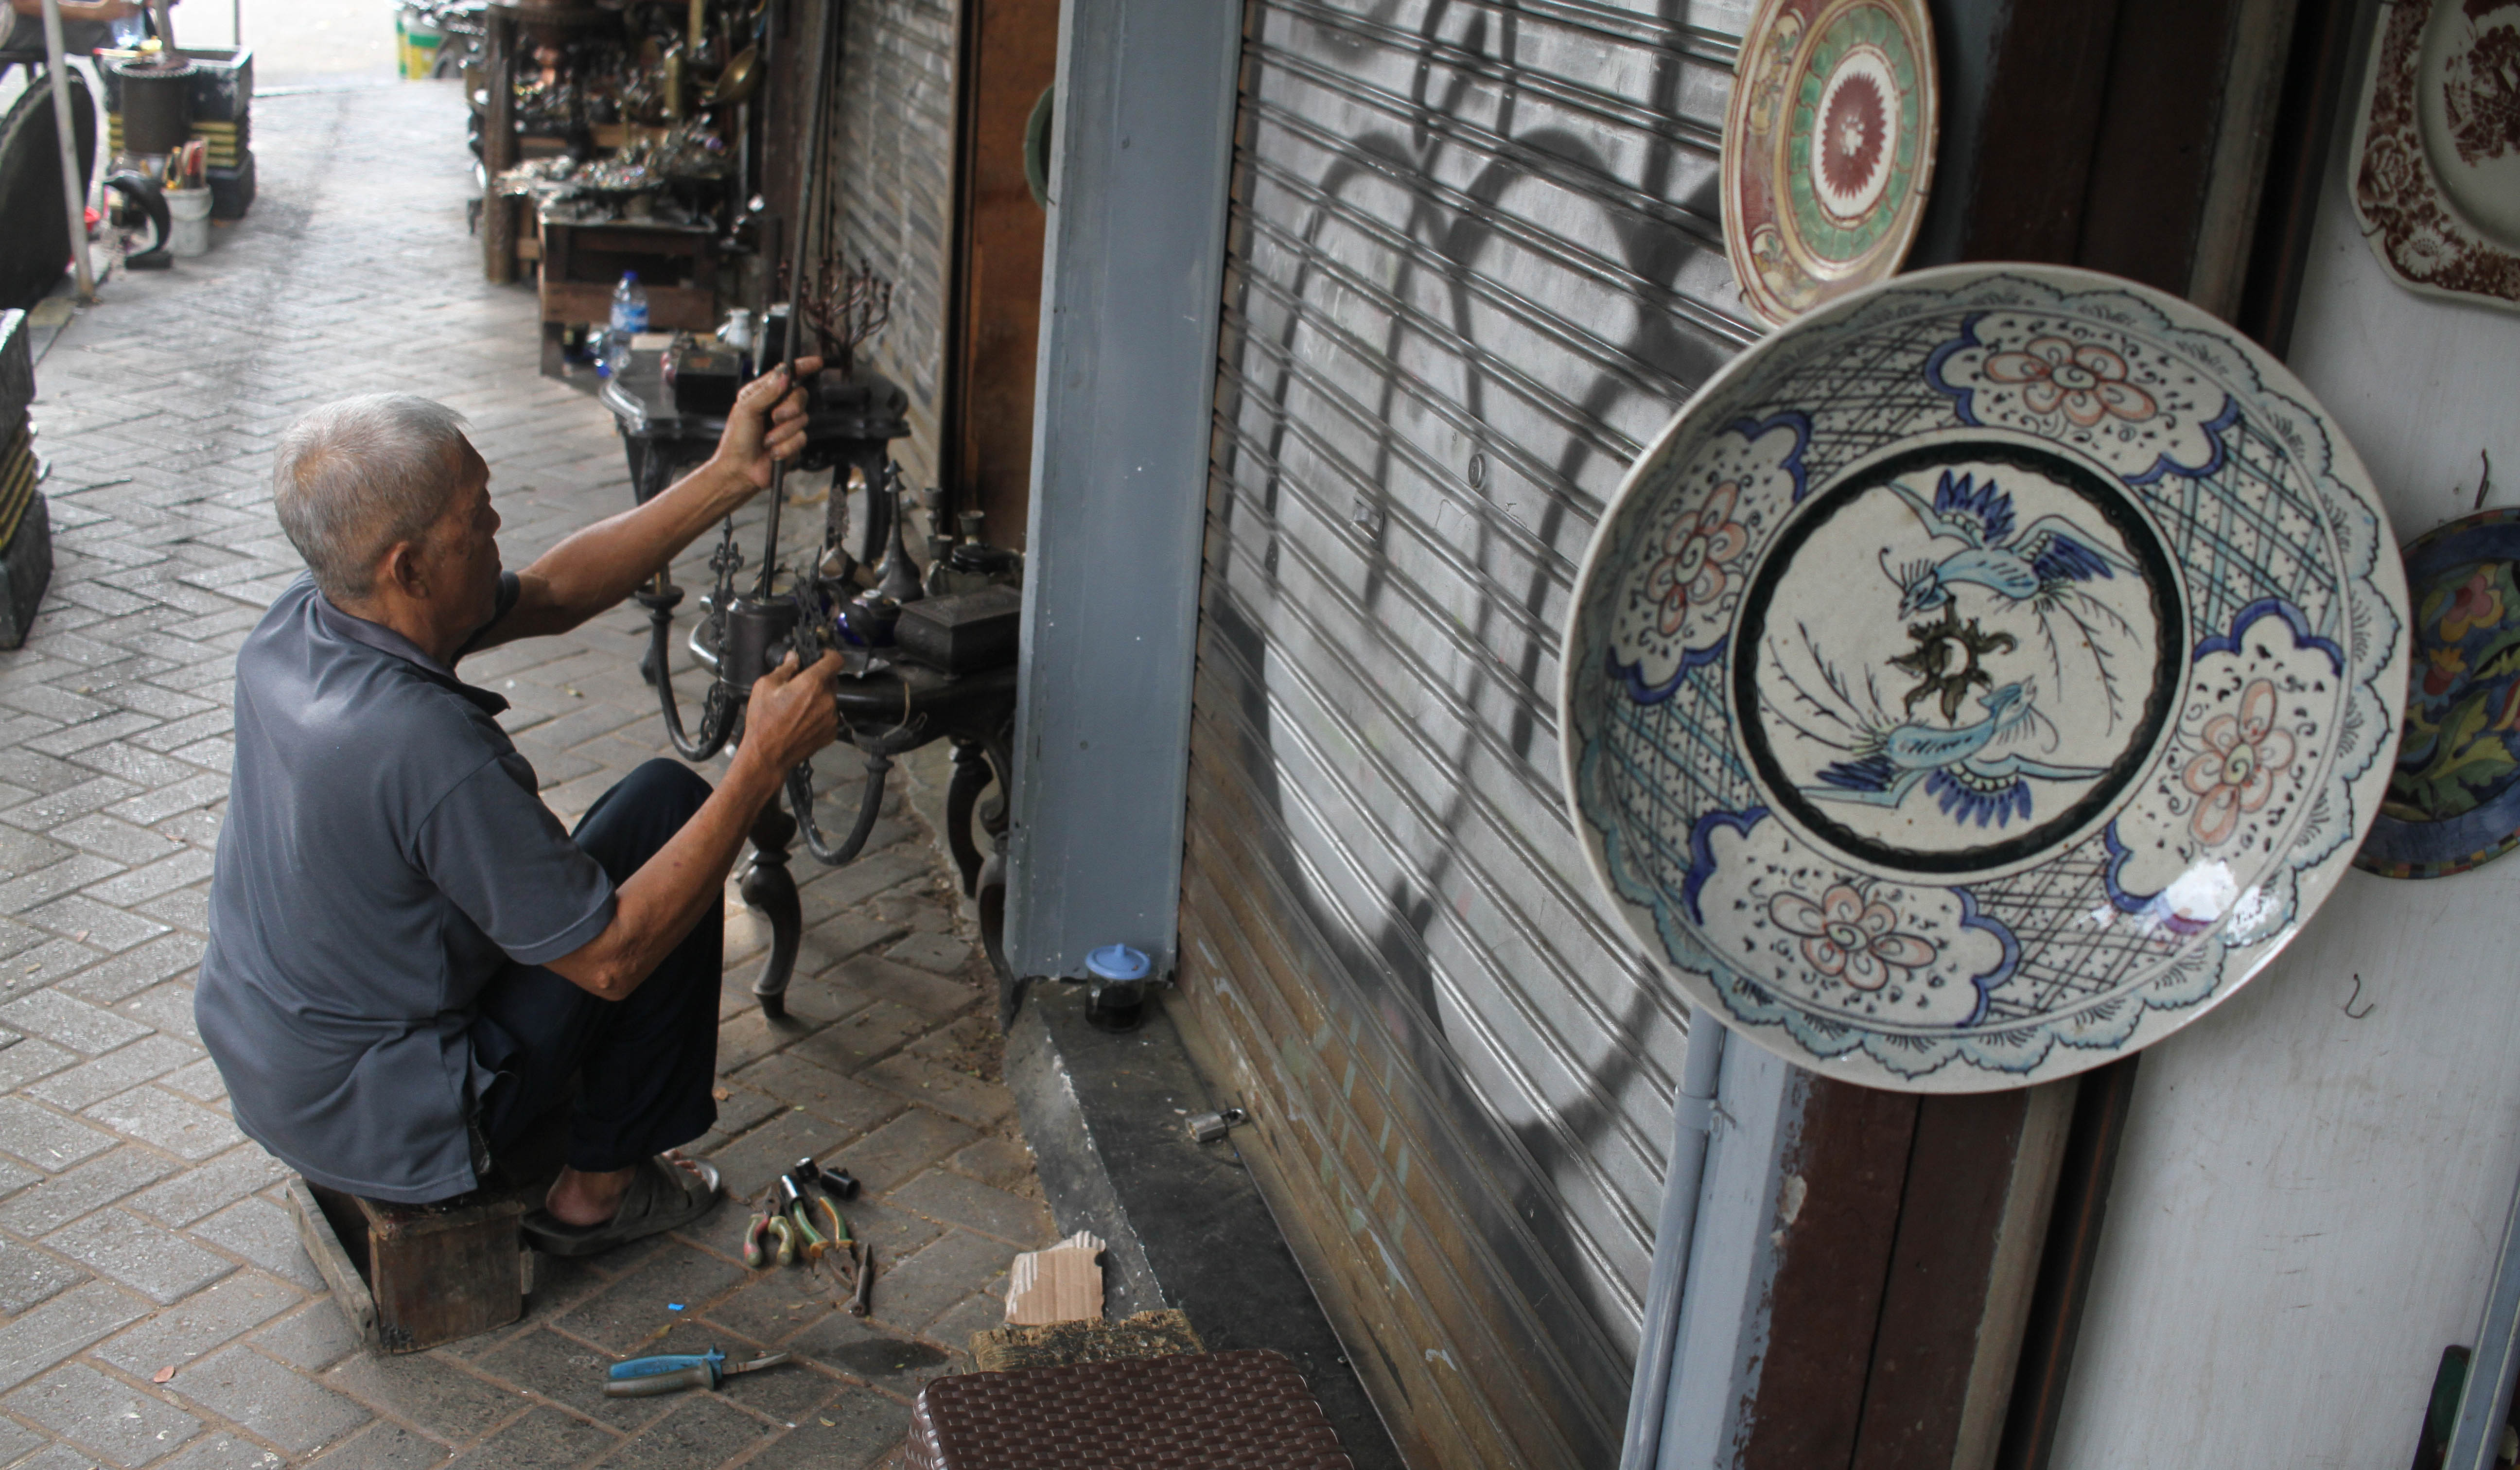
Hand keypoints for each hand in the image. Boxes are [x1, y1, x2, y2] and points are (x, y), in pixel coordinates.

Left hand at [714, 355, 823, 491]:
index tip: (816, 362)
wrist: (740, 471)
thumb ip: (767, 391)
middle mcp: (777, 407)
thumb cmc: (736, 441)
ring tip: (767, 441)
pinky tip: (773, 451)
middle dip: (790, 408)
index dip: (803, 367)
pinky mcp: (793, 442)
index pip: (787, 375)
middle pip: (800, 396)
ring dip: (782, 432)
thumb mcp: (747, 410)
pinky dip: (785, 446)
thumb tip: (785, 374)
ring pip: (802, 419)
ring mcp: (787, 425)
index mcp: (763, 393)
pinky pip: (801, 439)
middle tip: (775, 417)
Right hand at [738, 649, 843, 777]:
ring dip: (818, 698)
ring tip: (797, 706)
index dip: (829, 654)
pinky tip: (801, 719)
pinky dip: (819, 714)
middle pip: (831, 680)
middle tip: (799, 685)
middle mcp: (827, 700)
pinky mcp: (831, 732)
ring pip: (830, 698)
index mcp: (812, 684)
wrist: (768, 755)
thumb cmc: (764, 723)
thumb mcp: (765, 686)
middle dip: (818, 678)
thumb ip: (784, 668)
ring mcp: (831, 717)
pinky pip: (829, 716)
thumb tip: (793, 658)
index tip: (822, 655)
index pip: (835, 660)